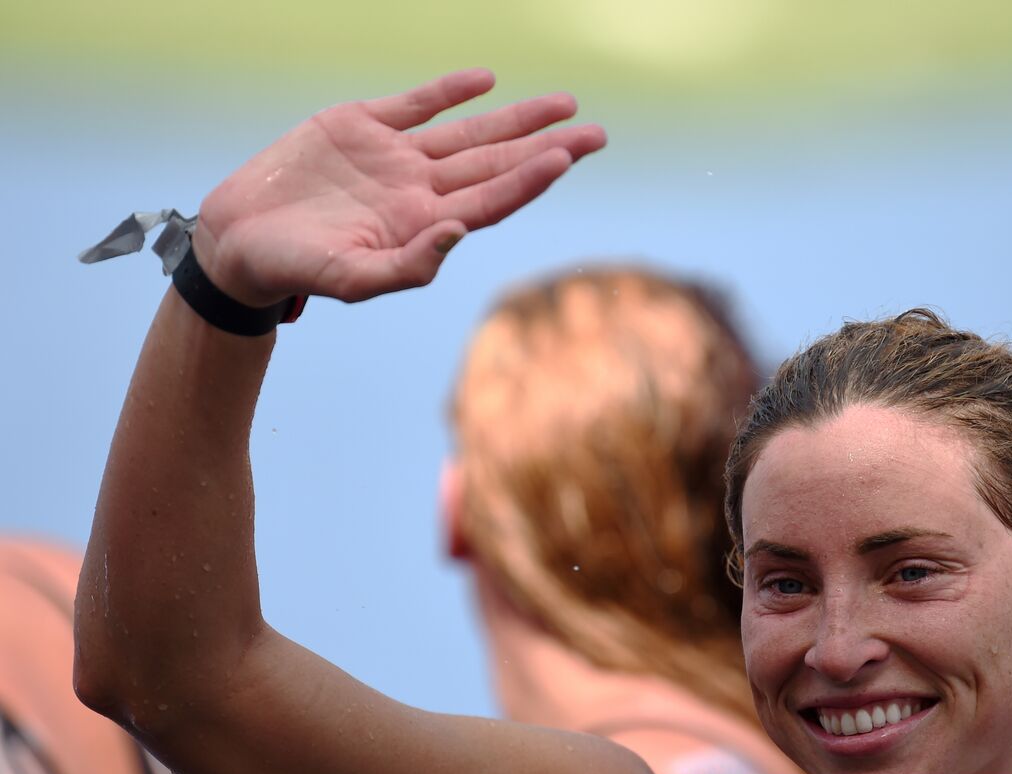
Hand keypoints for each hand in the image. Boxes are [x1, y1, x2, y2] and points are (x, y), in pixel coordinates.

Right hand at [191, 70, 604, 306]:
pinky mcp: (359, 126)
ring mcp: (393, 157)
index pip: (493, 200)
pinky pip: (416, 104)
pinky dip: (449, 91)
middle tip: (596, 134)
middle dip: (547, 147)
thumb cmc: (296, 272)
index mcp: (424, 226)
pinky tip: (485, 80)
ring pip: (468, 133)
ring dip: (515, 119)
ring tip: (564, 105)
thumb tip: (460, 233)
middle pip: (497, 165)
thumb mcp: (352, 279)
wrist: (238, 243)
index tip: (567, 157)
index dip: (531, 179)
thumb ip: (410, 265)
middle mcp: (419, 190)